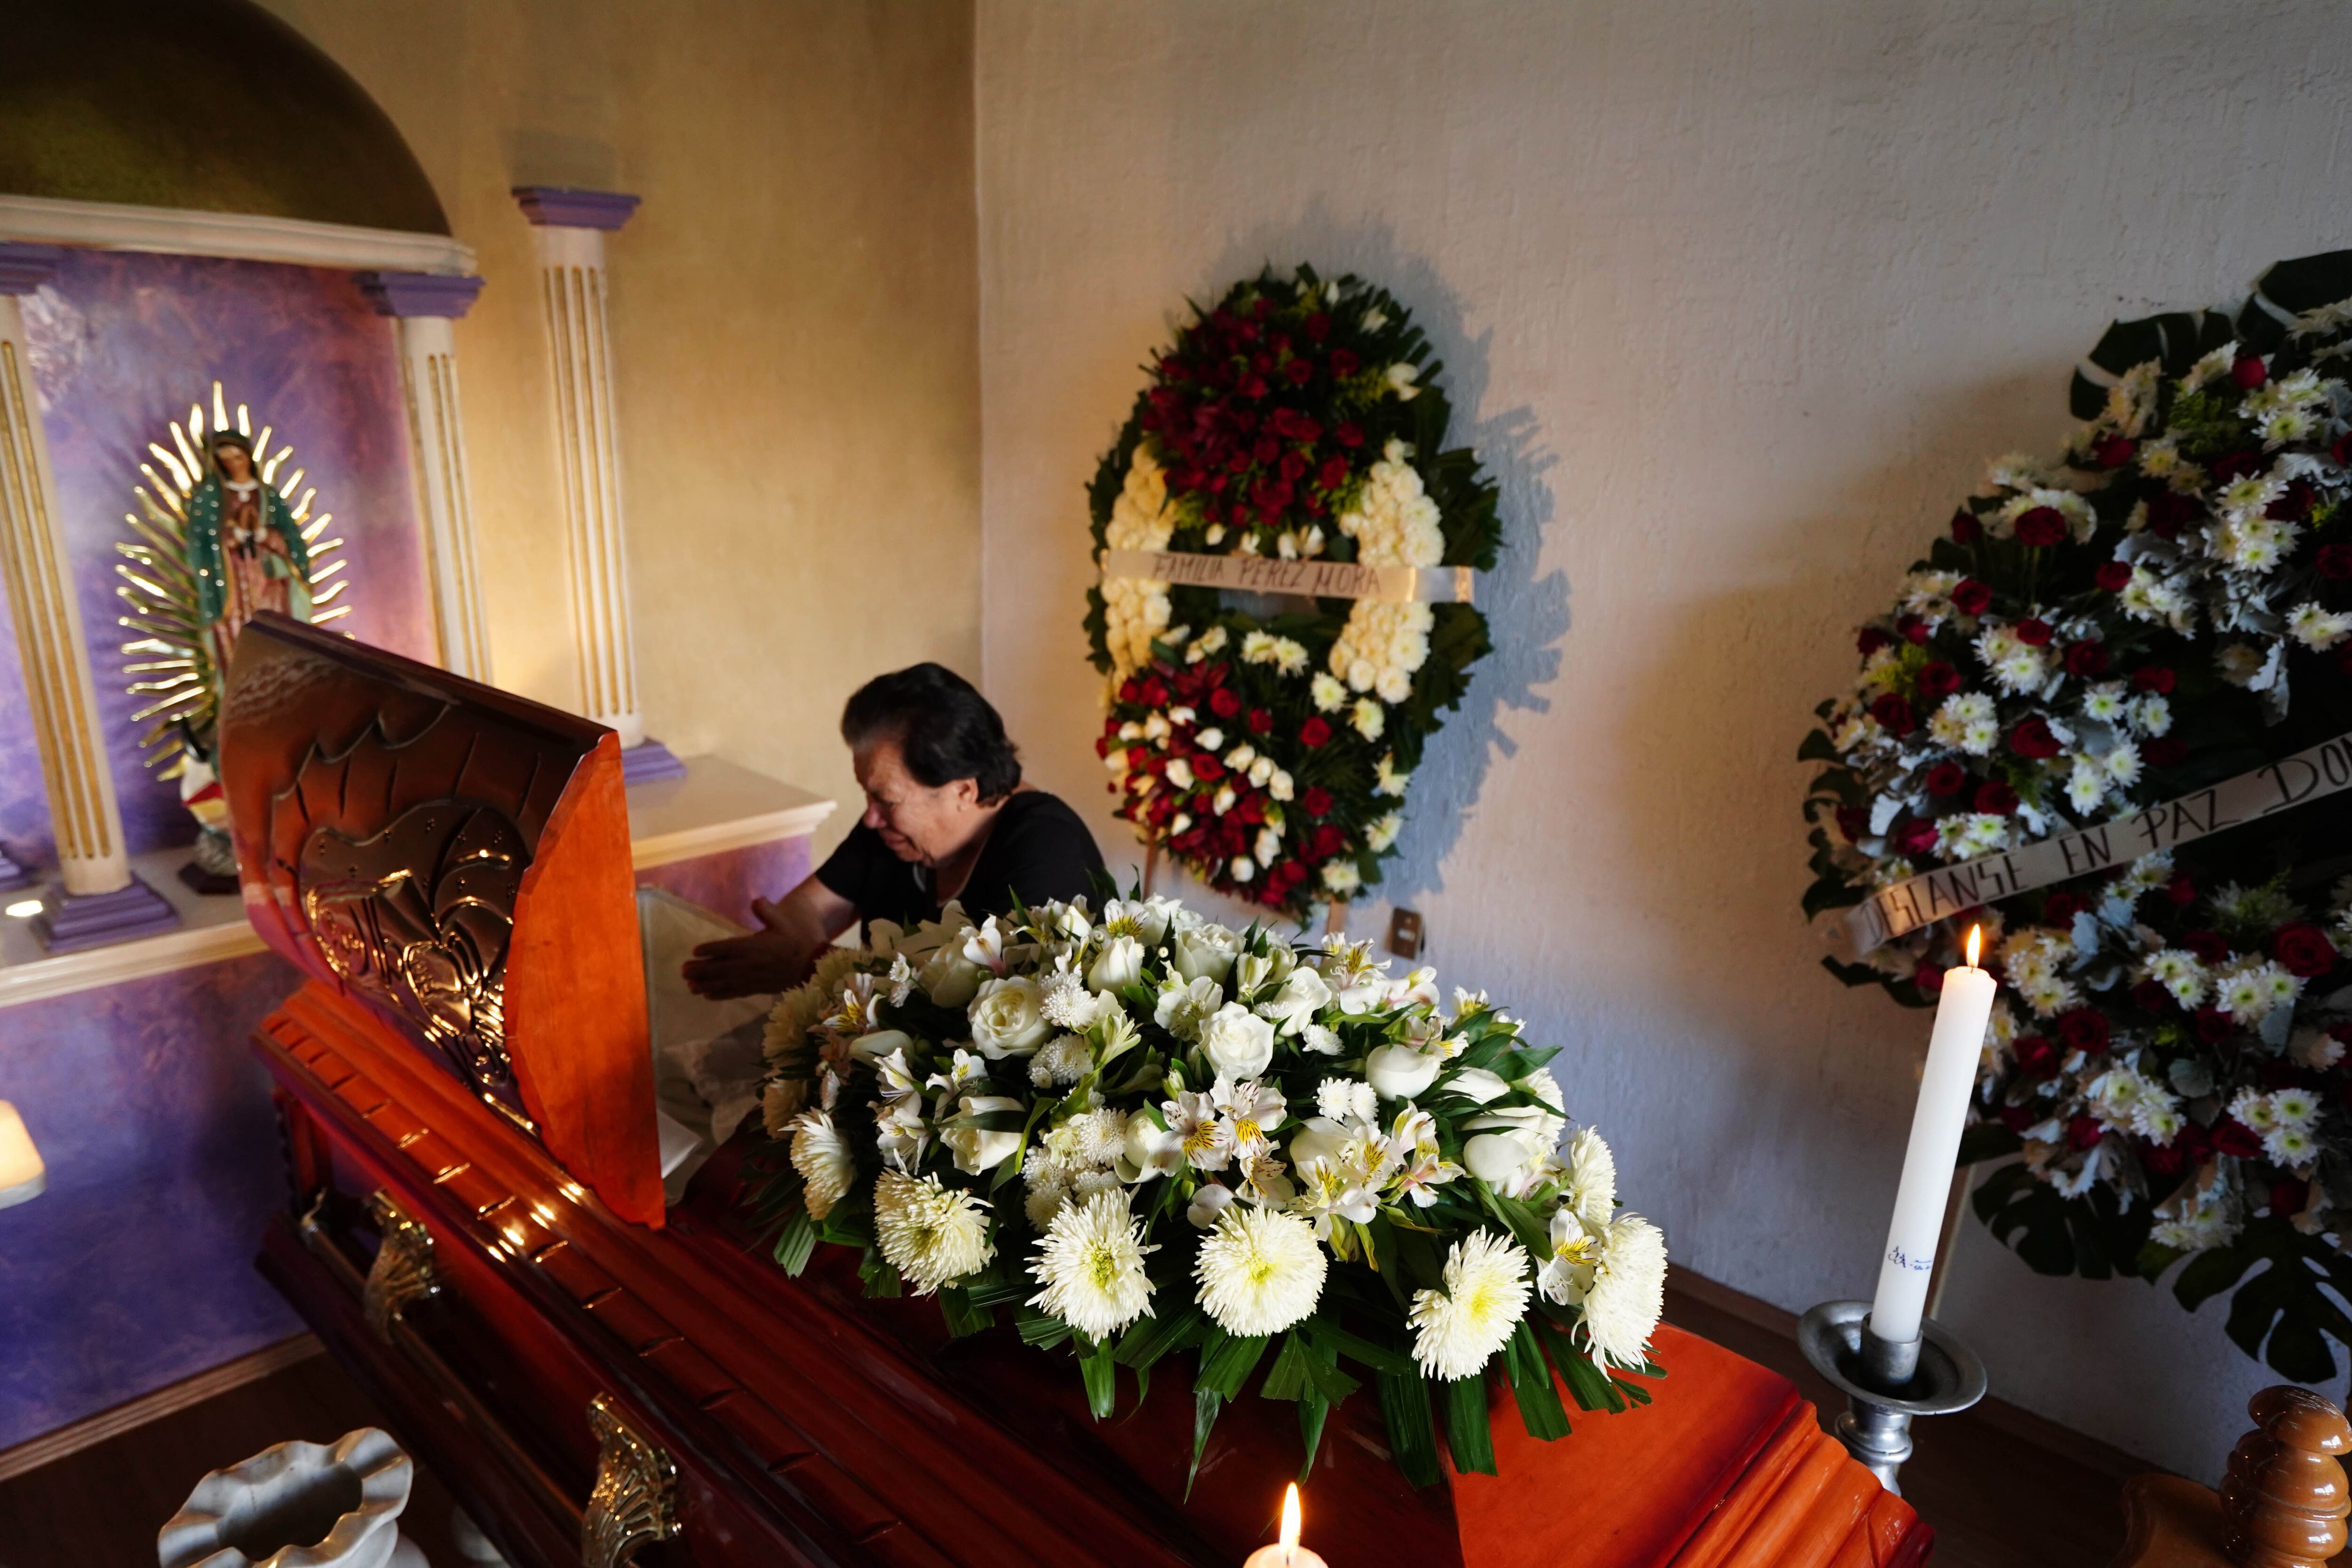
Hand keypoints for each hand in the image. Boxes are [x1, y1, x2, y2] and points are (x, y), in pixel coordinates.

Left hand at [682, 897, 804, 999]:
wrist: (810, 965)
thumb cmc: (795, 940)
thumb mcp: (783, 922)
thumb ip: (768, 911)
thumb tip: (756, 900)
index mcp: (755, 947)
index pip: (728, 947)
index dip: (711, 949)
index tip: (695, 951)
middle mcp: (750, 964)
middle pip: (721, 967)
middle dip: (701, 970)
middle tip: (683, 971)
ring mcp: (752, 978)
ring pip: (725, 983)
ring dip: (706, 984)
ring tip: (690, 986)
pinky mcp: (756, 988)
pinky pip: (735, 993)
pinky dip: (720, 995)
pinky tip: (707, 996)